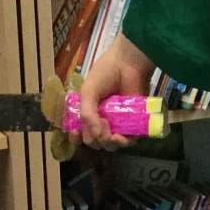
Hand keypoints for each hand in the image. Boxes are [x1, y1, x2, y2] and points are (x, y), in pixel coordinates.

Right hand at [78, 33, 154, 150]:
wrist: (128, 64)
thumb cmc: (105, 74)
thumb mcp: (88, 92)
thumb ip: (87, 114)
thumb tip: (96, 136)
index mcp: (87, 112)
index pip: (78, 133)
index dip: (76, 138)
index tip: (76, 134)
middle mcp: (101, 120)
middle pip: (95, 142)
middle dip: (94, 139)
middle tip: (100, 123)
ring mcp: (117, 122)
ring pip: (110, 145)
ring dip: (108, 143)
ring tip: (110, 133)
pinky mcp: (133, 122)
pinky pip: (129, 140)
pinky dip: (124, 142)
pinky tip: (120, 137)